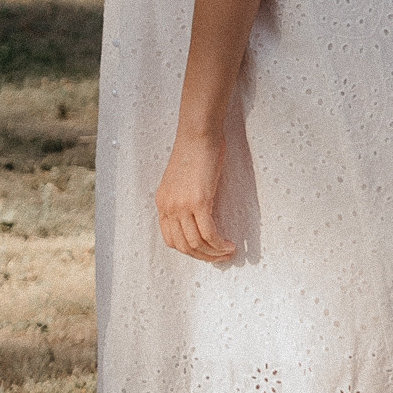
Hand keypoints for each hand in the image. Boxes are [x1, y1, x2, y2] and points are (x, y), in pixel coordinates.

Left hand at [155, 122, 235, 263]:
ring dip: (214, 253)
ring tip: (228, 252)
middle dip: (204, 257)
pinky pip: (209, 233)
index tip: (205, 252)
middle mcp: (168, 207)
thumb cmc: (194, 152)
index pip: (171, 240)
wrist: (198, 134)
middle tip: (220, 258)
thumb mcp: (182, 181)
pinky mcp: (199, 201)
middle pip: (184, 246)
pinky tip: (230, 244)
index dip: (190, 251)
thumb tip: (200, 218)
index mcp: (162, 203)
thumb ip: (184, 200)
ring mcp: (182, 206)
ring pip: (196, 243)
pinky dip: (220, 244)